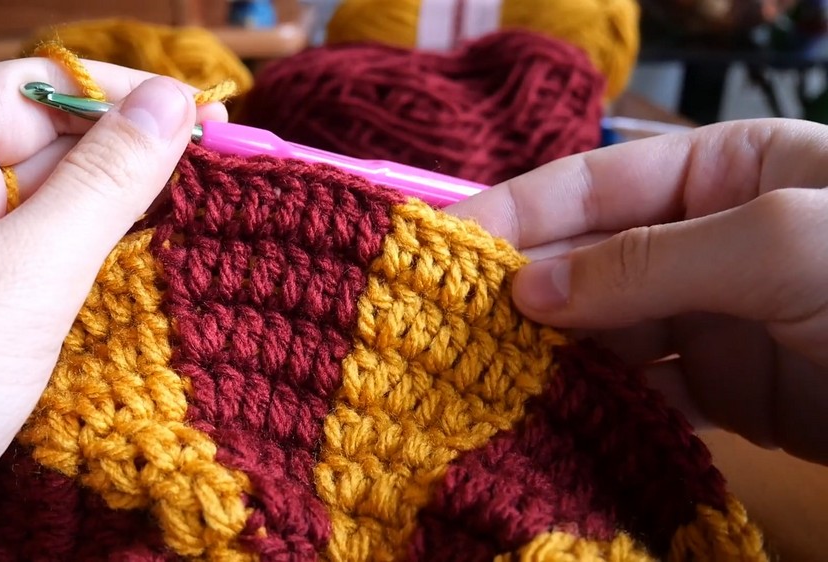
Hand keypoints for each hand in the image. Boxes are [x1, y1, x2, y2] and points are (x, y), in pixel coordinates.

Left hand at [0, 59, 225, 559]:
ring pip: (43, 216)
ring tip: (195, 233)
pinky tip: (140, 286)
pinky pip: (31, 272)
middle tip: (217, 183)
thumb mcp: (15, 282)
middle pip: (38, 149)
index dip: (116, 95)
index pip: (26, 88)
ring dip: (114, 226)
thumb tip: (169, 104)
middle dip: (125, 166)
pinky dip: (86, 276)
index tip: (201, 117)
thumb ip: (101, 186)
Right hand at [448, 118, 827, 465]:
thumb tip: (529, 290)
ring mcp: (717, 316)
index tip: (437, 242)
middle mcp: (708, 237)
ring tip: (478, 374)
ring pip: (610, 330)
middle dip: (520, 289)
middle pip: (590, 260)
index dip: (512, 211)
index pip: (592, 184)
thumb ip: (649, 261)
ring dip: (551, 353)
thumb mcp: (777, 242)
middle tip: (441, 322)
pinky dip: (604, 405)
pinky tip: (553, 419)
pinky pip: (649, 392)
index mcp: (724, 170)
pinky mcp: (732, 389)